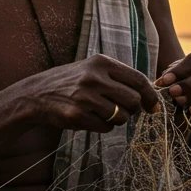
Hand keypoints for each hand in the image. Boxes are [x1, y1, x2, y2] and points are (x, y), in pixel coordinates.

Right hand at [26, 54, 161, 132]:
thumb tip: (151, 96)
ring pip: (121, 116)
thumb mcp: (93, 69)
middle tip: (123, 110)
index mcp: (101, 62)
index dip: (150, 96)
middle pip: (133, 100)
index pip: (139, 79)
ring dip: (117, 119)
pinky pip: (106, 127)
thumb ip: (119, 78)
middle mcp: (94, 77)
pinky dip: (103, 126)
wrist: (37, 94)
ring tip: (102, 112)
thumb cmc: (72, 82)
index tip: (154, 106)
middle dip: (132, 110)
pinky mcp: (77, 115)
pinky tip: (91, 118)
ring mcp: (85, 97)